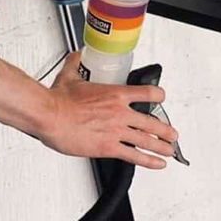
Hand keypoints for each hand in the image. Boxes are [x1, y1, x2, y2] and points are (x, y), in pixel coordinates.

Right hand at [38, 52, 178, 168]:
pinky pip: (134, 155)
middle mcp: (119, 113)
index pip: (147, 92)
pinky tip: (157, 163)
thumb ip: (76, 64)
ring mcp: (116, 131)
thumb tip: (76, 57)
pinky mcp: (108, 147)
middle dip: (165, 130)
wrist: (49, 116)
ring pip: (147, 140)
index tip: (161, 99)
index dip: (158, 96)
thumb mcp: (69, 76)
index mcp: (115, 94)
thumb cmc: (57, 100)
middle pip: (152, 122)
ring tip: (169, 150)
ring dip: (162, 146)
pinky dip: (149, 161)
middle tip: (172, 134)